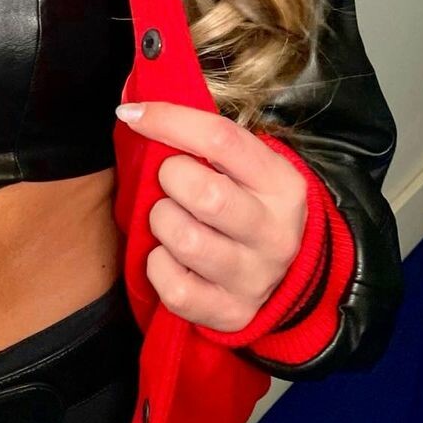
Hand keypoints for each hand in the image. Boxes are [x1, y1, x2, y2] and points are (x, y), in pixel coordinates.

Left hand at [115, 101, 307, 332]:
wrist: (289, 278)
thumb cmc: (249, 206)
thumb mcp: (247, 169)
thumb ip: (206, 141)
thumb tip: (137, 108)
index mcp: (280, 183)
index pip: (220, 138)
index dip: (168, 120)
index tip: (133, 113)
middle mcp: (274, 232)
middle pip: (204, 193)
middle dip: (169, 178)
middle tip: (169, 180)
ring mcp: (255, 277)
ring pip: (186, 240)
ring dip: (161, 221)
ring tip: (169, 217)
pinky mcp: (231, 313)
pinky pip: (175, 288)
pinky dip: (159, 266)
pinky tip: (169, 256)